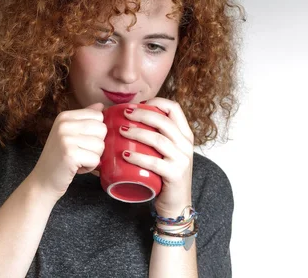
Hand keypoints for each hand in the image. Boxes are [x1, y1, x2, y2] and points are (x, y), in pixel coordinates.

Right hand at [29, 103, 106, 200]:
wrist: (43, 181)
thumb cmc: (59, 159)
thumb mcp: (70, 134)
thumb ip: (85, 119)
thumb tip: (100, 105)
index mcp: (65, 116)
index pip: (98, 116)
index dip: (96, 132)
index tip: (82, 142)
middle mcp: (64, 124)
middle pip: (102, 129)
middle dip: (96, 145)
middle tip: (80, 153)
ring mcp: (66, 138)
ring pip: (101, 145)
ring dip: (93, 157)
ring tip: (77, 160)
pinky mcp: (70, 154)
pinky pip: (96, 159)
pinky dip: (90, 167)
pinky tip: (76, 167)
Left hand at [119, 98, 194, 216]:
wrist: (176, 205)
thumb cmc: (165, 175)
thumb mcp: (165, 152)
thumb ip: (155, 136)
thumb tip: (128, 119)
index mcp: (185, 135)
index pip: (174, 108)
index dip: (155, 102)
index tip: (137, 105)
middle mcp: (186, 145)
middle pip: (163, 120)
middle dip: (141, 114)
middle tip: (124, 114)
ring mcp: (182, 160)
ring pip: (158, 139)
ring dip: (137, 133)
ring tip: (121, 130)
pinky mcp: (175, 175)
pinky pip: (154, 162)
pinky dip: (138, 157)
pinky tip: (125, 155)